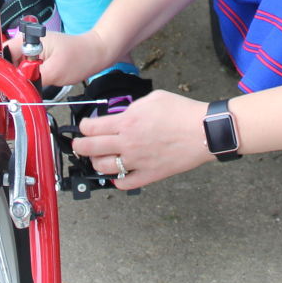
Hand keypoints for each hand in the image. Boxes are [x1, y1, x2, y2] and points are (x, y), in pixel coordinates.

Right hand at [10, 28, 114, 88]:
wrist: (97, 54)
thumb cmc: (81, 56)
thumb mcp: (54, 72)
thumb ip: (32, 79)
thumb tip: (15, 87)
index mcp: (29, 40)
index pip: (2, 54)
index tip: (1, 84)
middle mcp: (28, 43)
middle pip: (7, 62)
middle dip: (9, 77)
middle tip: (15, 91)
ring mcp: (33, 50)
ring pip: (15, 68)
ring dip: (19, 80)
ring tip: (27, 87)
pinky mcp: (38, 58)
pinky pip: (25, 71)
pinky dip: (27, 79)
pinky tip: (33, 85)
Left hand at [71, 90, 212, 190]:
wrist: (203, 131)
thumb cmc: (181, 112)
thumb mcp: (152, 99)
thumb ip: (131, 108)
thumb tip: (120, 116)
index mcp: (126, 122)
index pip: (91, 128)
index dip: (83, 127)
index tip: (84, 126)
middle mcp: (127, 144)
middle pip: (89, 149)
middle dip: (79, 146)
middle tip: (79, 145)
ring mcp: (137, 162)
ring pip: (102, 168)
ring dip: (96, 163)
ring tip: (98, 158)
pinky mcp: (149, 175)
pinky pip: (124, 183)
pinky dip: (117, 179)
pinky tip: (118, 173)